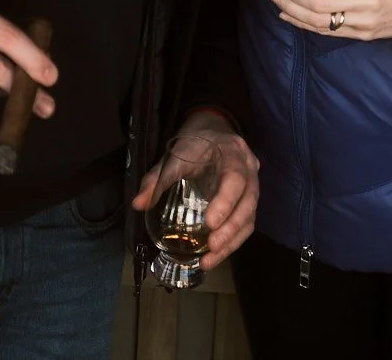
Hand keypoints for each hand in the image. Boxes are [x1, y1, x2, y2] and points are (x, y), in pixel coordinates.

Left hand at [130, 110, 258, 270]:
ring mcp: (252, 187)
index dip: (225, 202)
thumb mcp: (175, 154)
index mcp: (232, 154)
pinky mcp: (248, 202)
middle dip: (230, 229)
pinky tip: (214, 255)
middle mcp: (249, 170)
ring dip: (231, 242)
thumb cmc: (195, 144)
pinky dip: (232, 242)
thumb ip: (158, 178)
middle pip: (248, 203)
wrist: (213, 132)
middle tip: (211, 247)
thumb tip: (138, 204)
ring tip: (210, 260)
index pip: (235, 179)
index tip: (210, 223)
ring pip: (249, 218)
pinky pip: (246, 224)